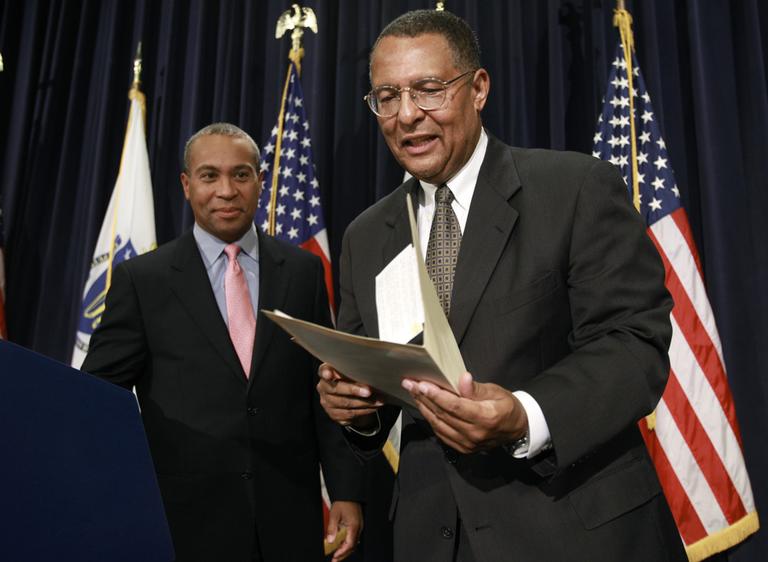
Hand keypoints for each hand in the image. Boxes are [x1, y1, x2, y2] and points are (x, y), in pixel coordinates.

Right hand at [317, 363, 382, 428]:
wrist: (352, 399)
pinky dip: (365, 411)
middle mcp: (323, 388)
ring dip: (365, 403)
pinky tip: (374, 407)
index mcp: (326, 372)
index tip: (329, 374)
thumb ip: (355, 371)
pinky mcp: (334, 415)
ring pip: (345, 404)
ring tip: (379, 401)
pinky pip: (350, 414)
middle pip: (336, 389)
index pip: (323, 371)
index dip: (326, 372)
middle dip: (353, 390)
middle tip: (369, 391)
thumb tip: (371, 373)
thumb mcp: (352, 372)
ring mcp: (327, 403)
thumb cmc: (352, 380)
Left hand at [326, 500, 362, 561]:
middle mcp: (358, 528)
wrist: (349, 494)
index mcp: (354, 526)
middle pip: (353, 546)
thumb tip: (330, 540)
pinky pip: (353, 537)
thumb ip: (332, 528)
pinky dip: (346, 543)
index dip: (342, 552)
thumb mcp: (334, 514)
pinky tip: (340, 544)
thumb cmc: (343, 502)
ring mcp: (358, 527)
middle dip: (344, 554)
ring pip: (353, 543)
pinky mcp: (356, 525)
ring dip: (345, 550)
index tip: (335, 556)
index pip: (350, 544)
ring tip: (336, 554)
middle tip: (335, 559)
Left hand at [401, 372, 527, 452]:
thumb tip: (462, 378)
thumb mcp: (495, 392)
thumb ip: (475, 389)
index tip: (421, 384)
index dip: (436, 395)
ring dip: (423, 408)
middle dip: (423, 398)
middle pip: (443, 415)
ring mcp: (468, 444)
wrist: (516, 430)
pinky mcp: (462, 448)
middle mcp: (475, 434)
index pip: (455, 406)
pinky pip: (441, 433)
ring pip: (438, 425)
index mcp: (486, 418)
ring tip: (413, 393)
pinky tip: (424, 406)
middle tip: (409, 383)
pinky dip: (431, 419)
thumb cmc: (506, 406)